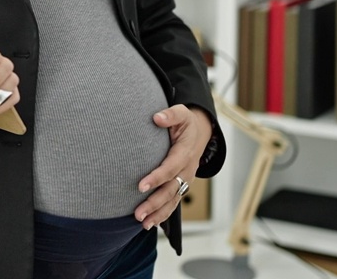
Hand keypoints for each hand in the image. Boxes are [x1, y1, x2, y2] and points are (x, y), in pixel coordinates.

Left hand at [133, 105, 212, 229]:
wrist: (198, 132)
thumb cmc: (185, 122)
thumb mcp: (181, 113)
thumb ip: (170, 115)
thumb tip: (157, 118)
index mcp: (185, 153)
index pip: (170, 168)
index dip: (156, 178)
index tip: (140, 186)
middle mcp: (187, 169)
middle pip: (170, 190)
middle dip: (154, 203)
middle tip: (138, 213)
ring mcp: (185, 179)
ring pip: (172, 200)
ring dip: (158, 213)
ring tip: (142, 223)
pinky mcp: (181, 185)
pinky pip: (173, 202)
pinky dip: (163, 214)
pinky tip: (150, 223)